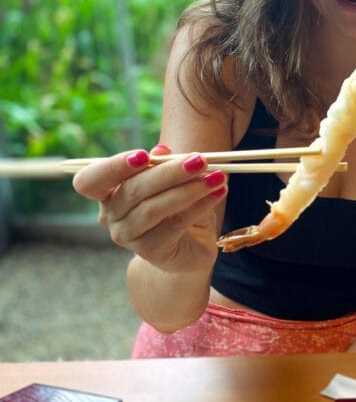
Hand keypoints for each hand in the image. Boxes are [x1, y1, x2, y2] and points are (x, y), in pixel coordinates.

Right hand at [72, 147, 227, 275]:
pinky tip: (218, 193)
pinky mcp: (150, 251)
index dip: (113, 167)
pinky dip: (199, 206)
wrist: (189, 247)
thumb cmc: (176, 208)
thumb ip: (163, 166)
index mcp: (106, 192)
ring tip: (216, 176)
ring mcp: (127, 236)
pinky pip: (175, 224)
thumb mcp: (171, 182)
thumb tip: (162, 151)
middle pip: (132, 190)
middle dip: (168, 172)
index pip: (90, 180)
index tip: (143, 155)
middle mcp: (110, 215)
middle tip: (200, 160)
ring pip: (154, 209)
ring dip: (188, 189)